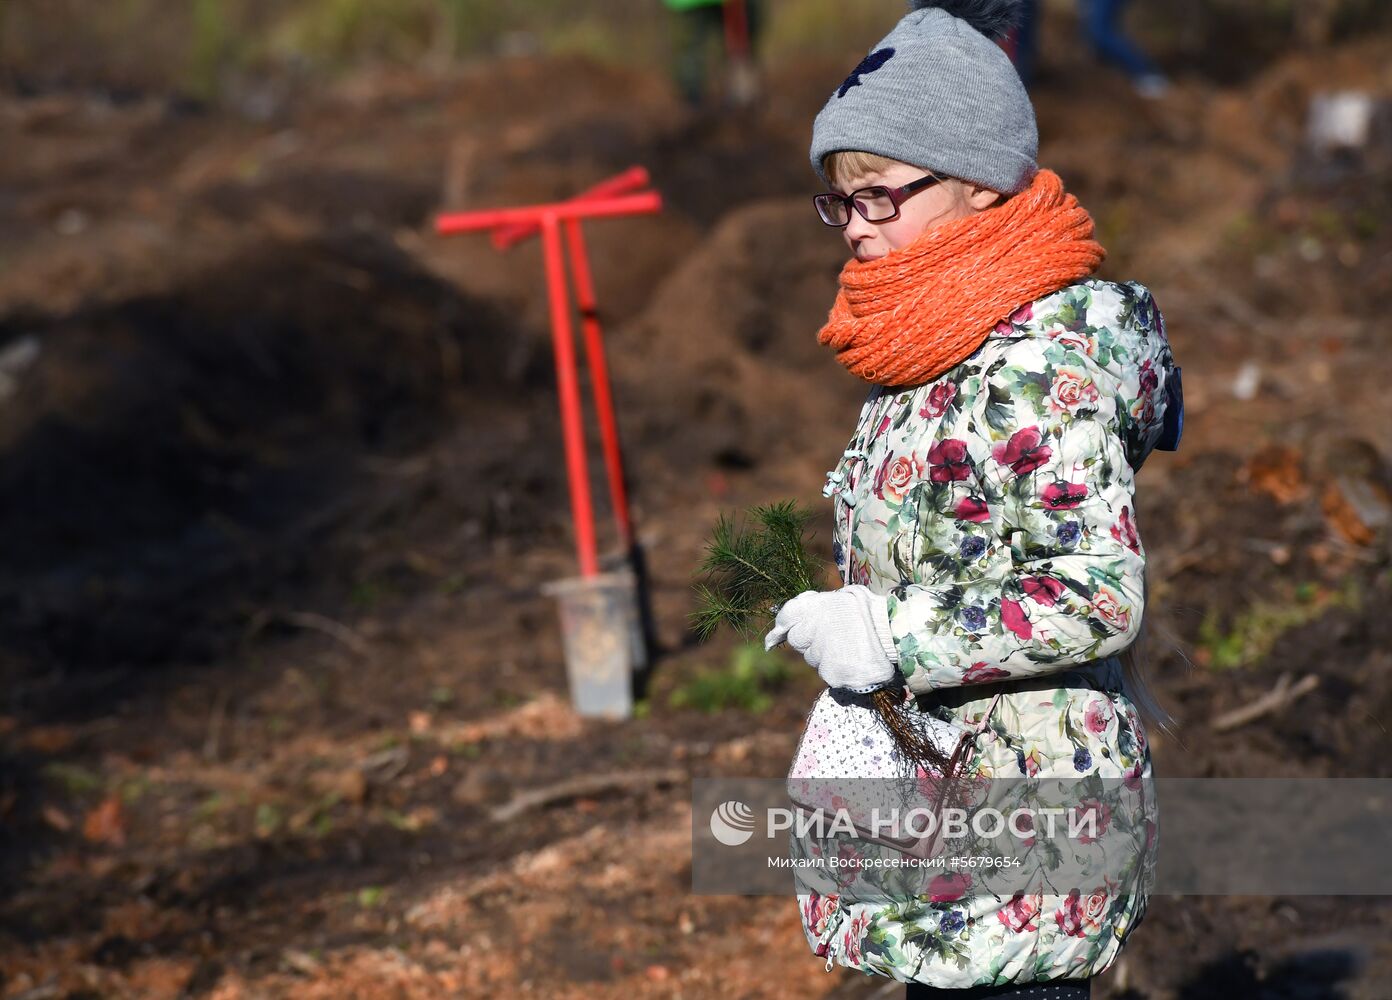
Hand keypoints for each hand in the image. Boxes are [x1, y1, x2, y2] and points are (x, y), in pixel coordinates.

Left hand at [763, 585, 898, 692]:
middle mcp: (811, 632)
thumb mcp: (843, 597)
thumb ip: (817, 605)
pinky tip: (853, 660)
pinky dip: (837, 668)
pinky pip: (827, 672)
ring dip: (825, 654)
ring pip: (813, 658)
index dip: (784, 622)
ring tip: (849, 647)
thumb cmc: (871, 612)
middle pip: (797, 640)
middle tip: (833, 636)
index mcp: (814, 608)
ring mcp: (820, 656)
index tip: (779, 631)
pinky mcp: (831, 675)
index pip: (787, 616)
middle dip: (810, 639)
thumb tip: (794, 614)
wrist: (895, 635)